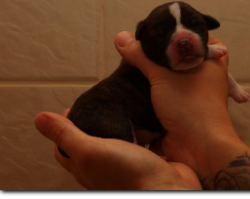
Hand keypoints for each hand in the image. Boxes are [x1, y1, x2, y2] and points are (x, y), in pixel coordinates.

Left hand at [34, 109, 201, 189]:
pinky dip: (134, 129)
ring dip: (112, 125)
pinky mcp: (143, 158)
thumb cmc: (128, 175)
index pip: (63, 148)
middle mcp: (103, 167)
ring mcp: (124, 163)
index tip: (70, 109)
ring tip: (116, 108)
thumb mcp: (91, 151)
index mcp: (85, 167)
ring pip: (112, 142)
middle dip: (87, 124)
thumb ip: (67, 135)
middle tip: (94, 105)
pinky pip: (135, 141)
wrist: (167, 188)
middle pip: (87, 144)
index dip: (62, 128)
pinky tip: (139, 119)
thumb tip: (39, 118)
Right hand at [115, 32, 238, 173]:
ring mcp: (191, 88)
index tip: (148, 29)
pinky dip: (151, 86)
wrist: (197, 147)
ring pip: (168, 73)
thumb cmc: (191, 105)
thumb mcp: (163, 75)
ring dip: (152, 72)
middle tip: (136, 46)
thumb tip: (121, 37)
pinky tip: (135, 81)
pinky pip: (163, 89)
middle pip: (174, 55)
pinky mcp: (179, 103)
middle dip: (156, 54)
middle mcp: (202, 71)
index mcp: (210, 57)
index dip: (168, 31)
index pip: (187, 35)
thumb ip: (141, 55)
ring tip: (131, 62)